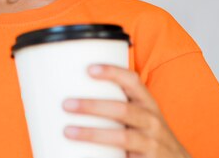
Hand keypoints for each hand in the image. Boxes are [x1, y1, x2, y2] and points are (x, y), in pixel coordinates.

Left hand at [62, 64, 190, 157]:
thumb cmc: (148, 134)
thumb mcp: (141, 115)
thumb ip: (117, 104)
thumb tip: (75, 93)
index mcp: (147, 104)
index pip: (133, 81)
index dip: (113, 72)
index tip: (89, 69)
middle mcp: (152, 121)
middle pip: (122, 109)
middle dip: (93, 106)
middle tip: (67, 105)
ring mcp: (151, 143)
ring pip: (122, 137)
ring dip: (93, 133)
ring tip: (68, 131)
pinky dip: (105, 156)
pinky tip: (84, 155)